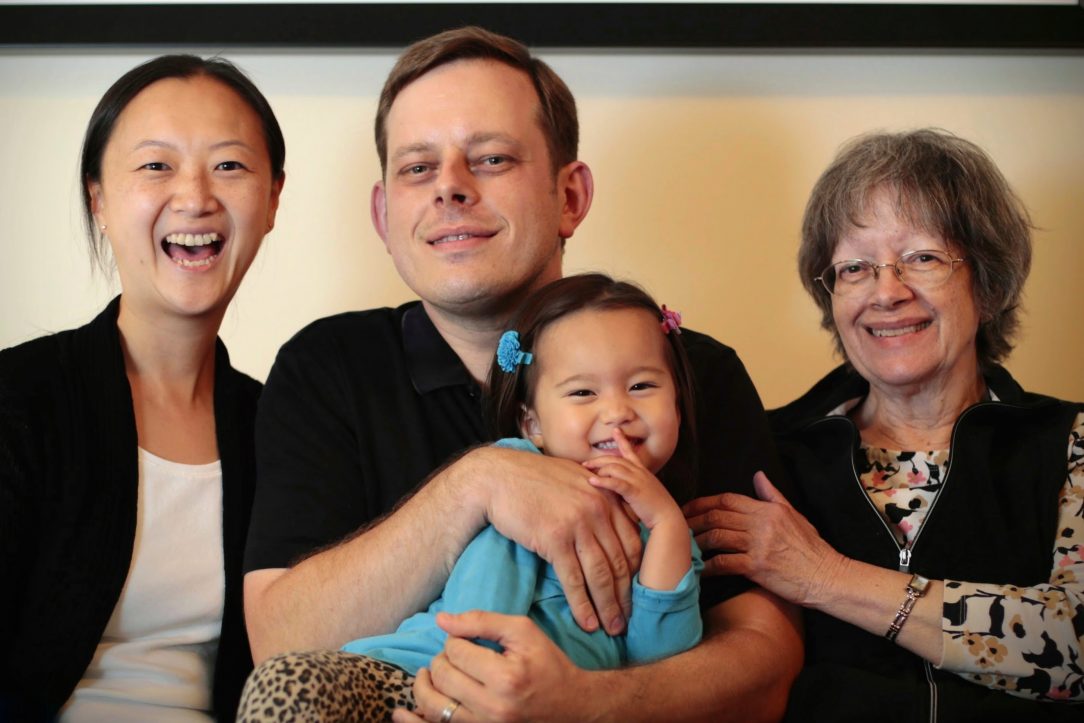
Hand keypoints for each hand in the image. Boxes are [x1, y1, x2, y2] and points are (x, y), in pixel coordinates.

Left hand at [393, 611, 594, 722]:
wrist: (571, 706)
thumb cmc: (548, 664)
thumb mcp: (523, 632)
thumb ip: (482, 621)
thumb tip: (442, 620)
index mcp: (505, 677)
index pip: (456, 651)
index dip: (456, 640)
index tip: (469, 642)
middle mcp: (492, 707)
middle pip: (442, 677)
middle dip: (442, 660)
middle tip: (455, 656)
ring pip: (433, 706)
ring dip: (425, 685)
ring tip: (431, 674)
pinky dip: (414, 720)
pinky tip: (401, 713)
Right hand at [470, 446, 641, 633]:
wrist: (499, 476)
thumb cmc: (534, 478)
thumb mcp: (576, 479)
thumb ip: (599, 498)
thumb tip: (613, 519)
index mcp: (608, 497)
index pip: (632, 543)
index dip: (635, 574)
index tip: (633, 593)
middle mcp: (599, 510)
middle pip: (619, 563)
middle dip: (625, 596)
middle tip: (627, 620)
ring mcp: (578, 524)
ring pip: (600, 574)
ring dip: (608, 606)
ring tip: (612, 628)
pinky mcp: (555, 538)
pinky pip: (573, 579)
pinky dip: (582, 605)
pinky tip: (588, 623)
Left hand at [582, 428, 682, 530]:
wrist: (667, 519)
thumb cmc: (654, 509)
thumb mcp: (644, 492)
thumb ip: (632, 486)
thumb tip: (617, 487)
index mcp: (643, 472)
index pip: (631, 452)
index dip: (623, 440)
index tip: (615, 429)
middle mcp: (640, 473)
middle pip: (616, 459)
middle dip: (599, 459)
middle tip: (585, 462)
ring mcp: (638, 480)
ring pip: (615, 467)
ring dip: (599, 468)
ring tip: (586, 471)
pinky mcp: (634, 491)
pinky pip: (615, 482)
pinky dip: (602, 481)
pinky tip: (592, 481)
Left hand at [683, 471, 844, 606]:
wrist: (828, 577)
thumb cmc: (812, 549)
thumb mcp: (795, 515)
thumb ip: (773, 496)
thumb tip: (758, 476)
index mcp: (768, 509)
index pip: (727, 499)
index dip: (702, 502)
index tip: (686, 508)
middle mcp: (762, 523)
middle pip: (717, 515)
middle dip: (692, 520)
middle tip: (675, 527)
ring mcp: (759, 544)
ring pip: (716, 536)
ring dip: (696, 542)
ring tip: (682, 548)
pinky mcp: (758, 567)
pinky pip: (724, 562)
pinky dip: (707, 566)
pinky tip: (697, 570)